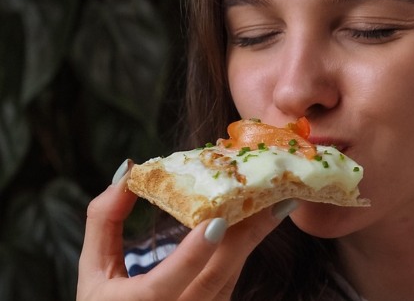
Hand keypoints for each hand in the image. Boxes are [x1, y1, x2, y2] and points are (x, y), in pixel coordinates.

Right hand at [77, 159, 295, 300]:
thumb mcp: (95, 270)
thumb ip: (104, 221)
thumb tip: (128, 170)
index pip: (164, 286)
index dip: (192, 256)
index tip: (216, 223)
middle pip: (216, 277)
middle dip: (246, 235)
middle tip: (272, 198)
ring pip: (232, 275)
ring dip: (253, 235)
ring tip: (276, 200)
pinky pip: (233, 275)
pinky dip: (245, 243)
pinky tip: (261, 215)